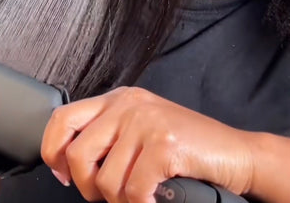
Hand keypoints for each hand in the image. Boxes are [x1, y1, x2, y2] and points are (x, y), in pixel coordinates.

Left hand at [41, 86, 254, 202]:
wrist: (235, 153)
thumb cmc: (188, 149)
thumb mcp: (141, 130)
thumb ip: (109, 137)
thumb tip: (65, 165)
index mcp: (120, 98)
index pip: (62, 118)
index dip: (54, 153)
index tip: (65, 176)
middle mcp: (129, 104)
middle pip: (78, 155)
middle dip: (90, 188)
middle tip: (112, 194)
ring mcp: (147, 121)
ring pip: (106, 181)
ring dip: (122, 200)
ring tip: (143, 192)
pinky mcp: (164, 143)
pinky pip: (133, 192)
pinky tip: (157, 198)